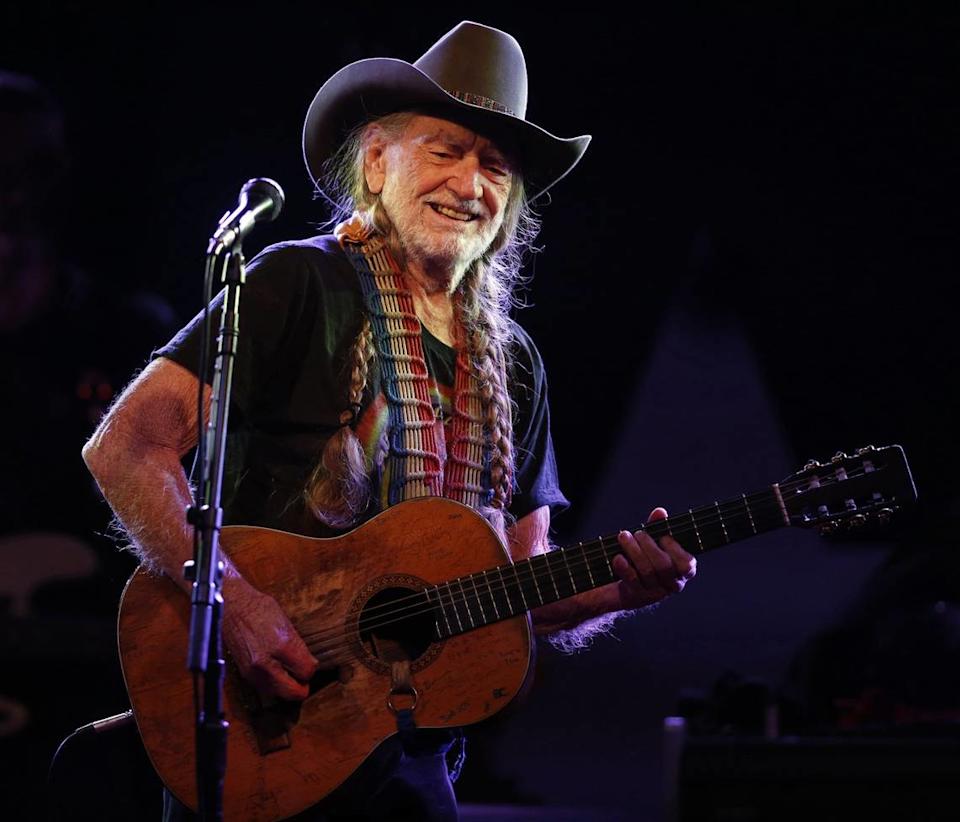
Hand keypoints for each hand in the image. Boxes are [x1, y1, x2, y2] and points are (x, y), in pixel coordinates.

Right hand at [221, 580, 320, 700]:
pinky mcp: (245, 674)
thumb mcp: (286, 622)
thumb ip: (298, 646)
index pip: (306, 671)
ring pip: (280, 694)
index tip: (311, 663)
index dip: (311, 668)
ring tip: (289, 673)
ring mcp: (254, 671)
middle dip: (302, 686)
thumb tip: (308, 662)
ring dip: (287, 687)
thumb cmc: (258, 608)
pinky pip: (266, 689)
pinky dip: (274, 684)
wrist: (231, 608)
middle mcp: (267, 662)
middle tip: (303, 676)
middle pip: (294, 692)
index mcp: (281, 645)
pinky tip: (276, 671)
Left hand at [612, 507, 695, 608]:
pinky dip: (624, 567)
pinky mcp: (638, 597)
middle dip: (648, 545)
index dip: (674, 548)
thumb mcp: (654, 541)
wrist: (627, 584)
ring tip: (623, 536)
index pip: (686, 564)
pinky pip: (633, 581)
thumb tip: (660, 512)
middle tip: (637, 533)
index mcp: (685, 571)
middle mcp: (673, 584)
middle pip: (664, 566)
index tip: (662, 536)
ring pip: (647, 572)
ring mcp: (656, 593)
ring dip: (634, 551)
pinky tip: (618, 557)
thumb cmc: (647, 557)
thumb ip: (658, 526)